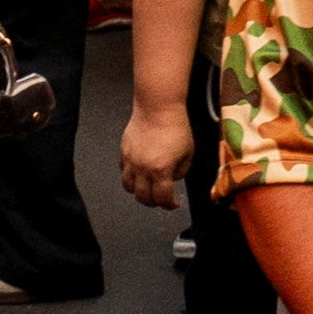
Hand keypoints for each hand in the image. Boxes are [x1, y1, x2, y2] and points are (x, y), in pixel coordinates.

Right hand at [119, 94, 191, 210]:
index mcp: (161, 169)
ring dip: (139, 192)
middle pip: (143, 197)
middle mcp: (143, 168)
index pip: (162, 198)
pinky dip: (131, 176)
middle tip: (160, 199)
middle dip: (154, 202)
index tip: (173, 204)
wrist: (158, 108)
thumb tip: (174, 178)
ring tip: (146, 189)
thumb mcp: (189, 152)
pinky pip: (123, 171)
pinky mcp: (124, 152)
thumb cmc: (174, 126)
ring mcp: (131, 160)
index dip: (169, 205)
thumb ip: (182, 170)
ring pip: (129, 187)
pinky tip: (139, 172)